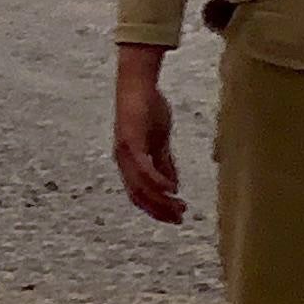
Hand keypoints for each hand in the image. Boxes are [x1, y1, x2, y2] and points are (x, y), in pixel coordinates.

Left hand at [112, 50, 185, 222]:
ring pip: (140, 186)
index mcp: (129, 162)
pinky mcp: (130, 141)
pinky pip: (142, 168)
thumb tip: (173, 187)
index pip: (138, 195)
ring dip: (161, 200)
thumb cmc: (148, 109)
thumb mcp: (159, 141)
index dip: (155, 210)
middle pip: (139, 196)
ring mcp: (125, 151)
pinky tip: (171, 190)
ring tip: (180, 207)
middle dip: (160, 211)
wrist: (138, 85)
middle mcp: (123, 160)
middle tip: (180, 218)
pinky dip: (156, 181)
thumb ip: (164, 163)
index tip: (175, 218)